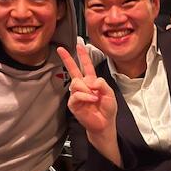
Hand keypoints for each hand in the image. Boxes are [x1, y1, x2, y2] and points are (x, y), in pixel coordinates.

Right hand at [57, 44, 120, 166]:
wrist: (104, 124)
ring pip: (76, 83)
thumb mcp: (110, 94)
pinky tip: (92, 99)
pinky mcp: (73, 103)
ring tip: (95, 97)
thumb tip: (92, 81)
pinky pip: (76, 95)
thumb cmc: (107, 110)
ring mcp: (77, 94)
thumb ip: (103, 84)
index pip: (86, 66)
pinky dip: (86, 96)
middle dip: (67, 59)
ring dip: (87, 89)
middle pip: (73, 70)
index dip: (83, 56)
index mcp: (92, 82)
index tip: (79, 46)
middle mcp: (83, 86)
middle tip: (60, 49)